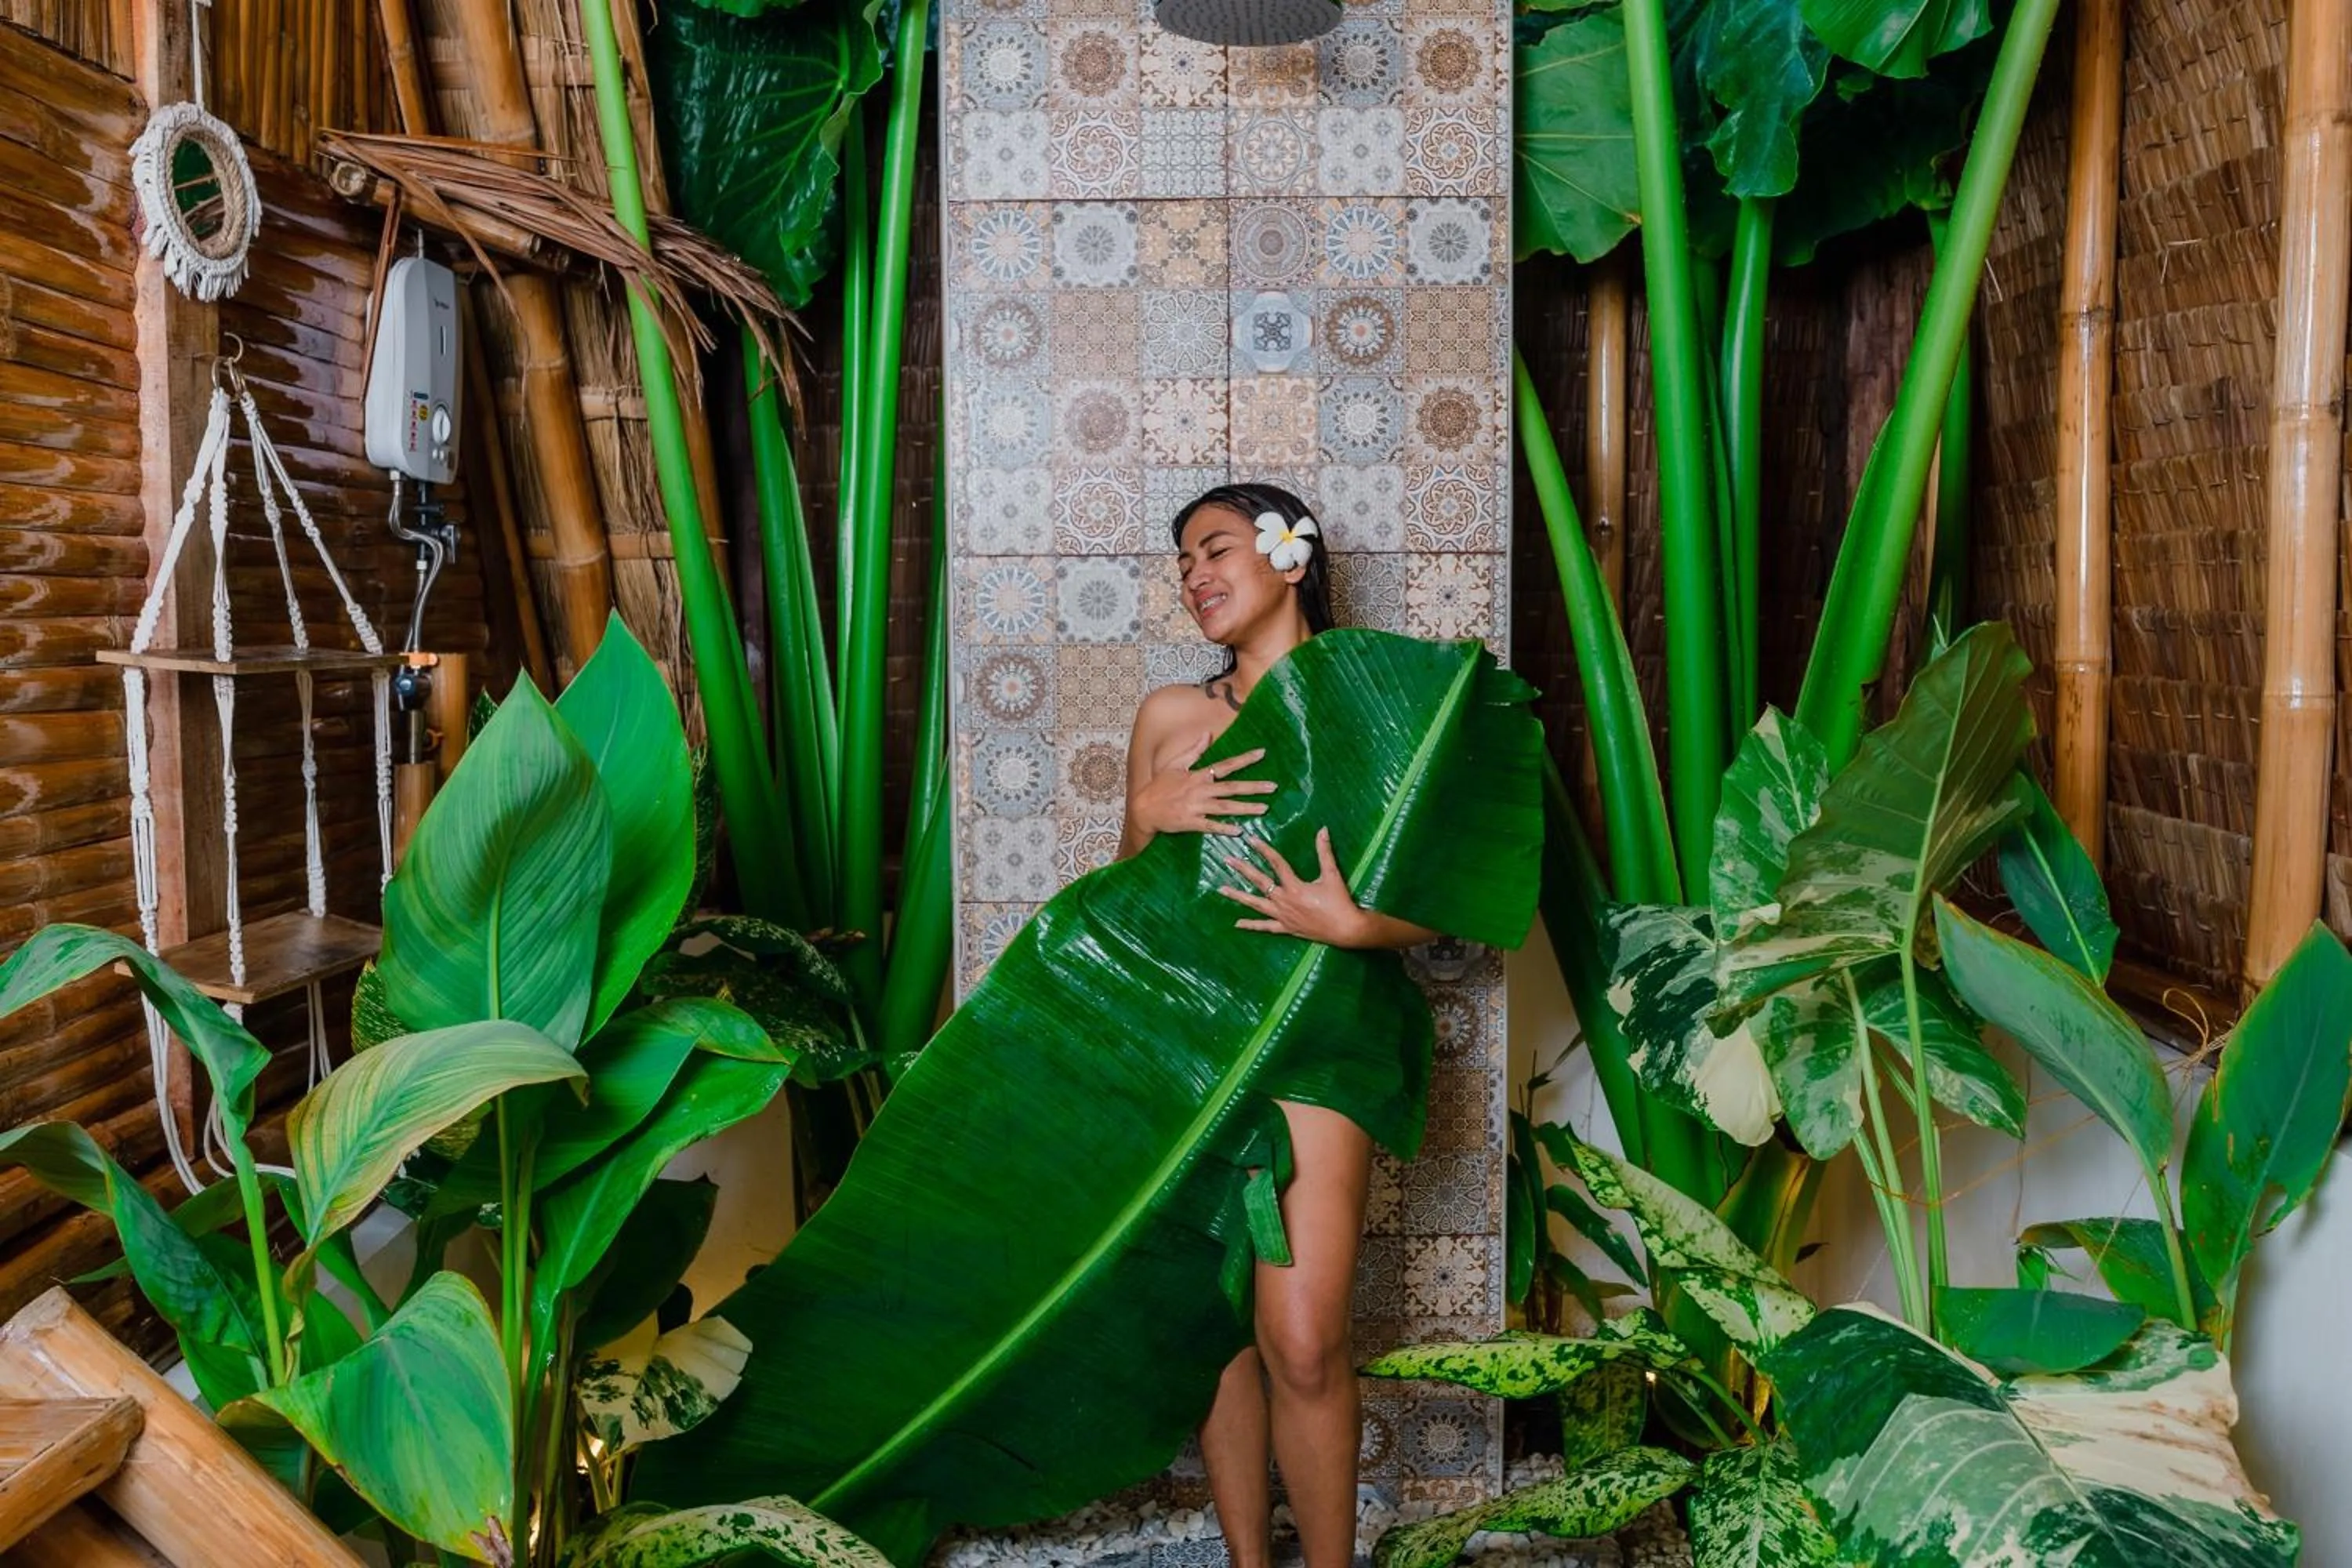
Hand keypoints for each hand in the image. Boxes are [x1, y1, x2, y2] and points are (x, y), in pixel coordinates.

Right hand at [1131, 733, 1276, 838]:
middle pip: (1232, 788)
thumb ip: (1194, 751)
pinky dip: (1225, 828)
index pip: (1226, 765)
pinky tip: (1239, 830)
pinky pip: (1211, 826)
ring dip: (1246, 808)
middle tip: (1273, 787)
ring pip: (1226, 808)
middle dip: (1254, 787)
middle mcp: (1200, 791)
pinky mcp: (1191, 823)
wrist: (1144, 809)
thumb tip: (1208, 734)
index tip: (1262, 753)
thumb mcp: (1175, 764)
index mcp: (1198, 776)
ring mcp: (1196, 807)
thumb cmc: (1159, 786)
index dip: (1244, 759)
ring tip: (1265, 809)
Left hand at [1218, 828, 1369, 946]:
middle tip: (1227, 859)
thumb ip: (1325, 852)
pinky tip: (1237, 924)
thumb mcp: (1332, 875)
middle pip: (1259, 882)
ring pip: (1256, 905)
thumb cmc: (1340, 902)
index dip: (1263, 850)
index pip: (1276, 864)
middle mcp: (1284, 901)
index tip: (1250, 839)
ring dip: (1238, 896)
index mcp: (1295, 887)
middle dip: (1243, 869)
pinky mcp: (1286, 928)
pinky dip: (1251, 925)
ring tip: (1222, 889)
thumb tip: (1322, 830)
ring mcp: (1283, 916)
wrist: (1346, 929)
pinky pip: (1265, 927)